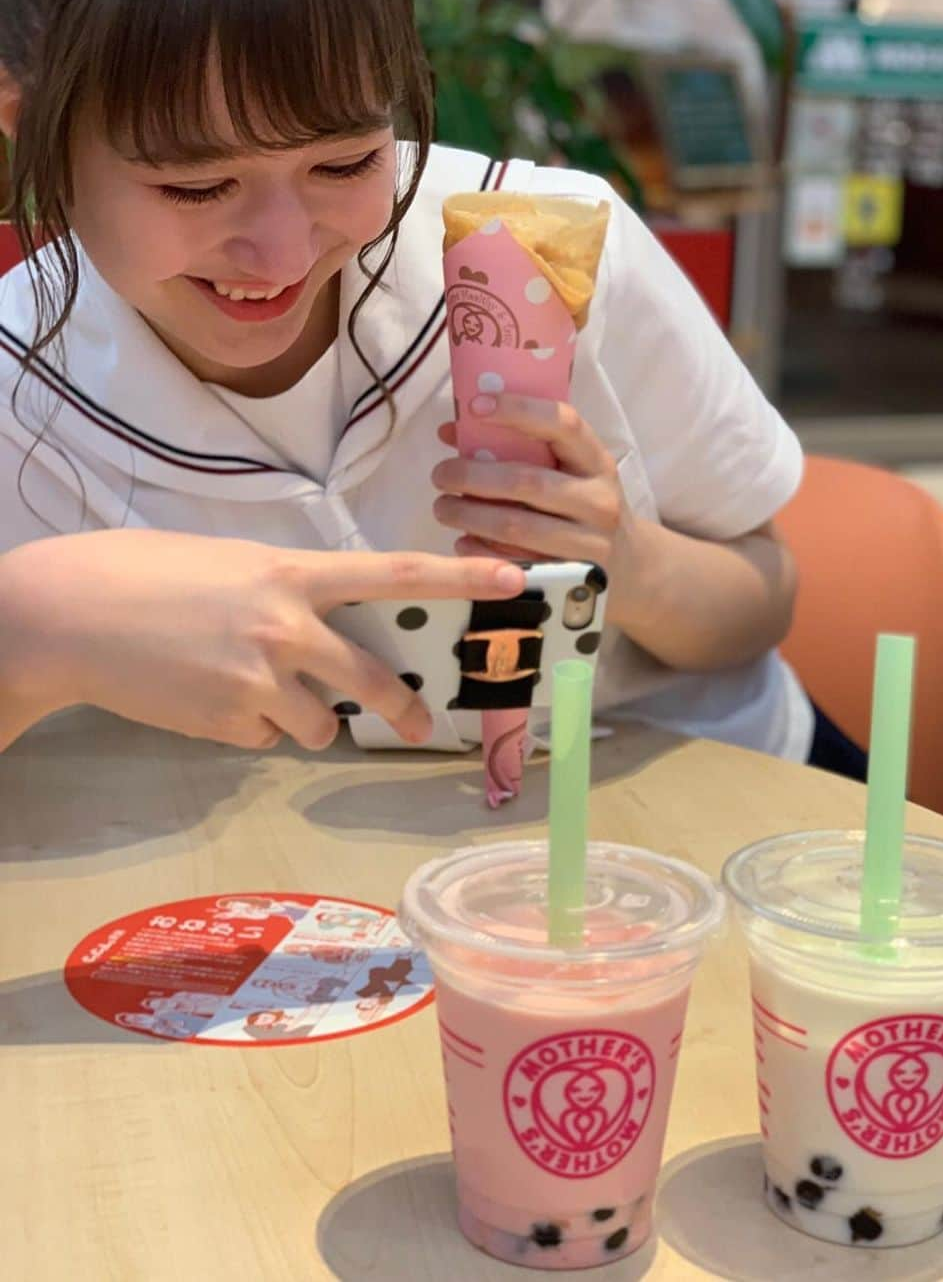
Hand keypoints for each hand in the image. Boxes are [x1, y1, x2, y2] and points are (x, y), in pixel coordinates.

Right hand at [0, 530, 524, 750]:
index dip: (460, 580)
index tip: (513, 579)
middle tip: (421, 722)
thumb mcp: (234, 563)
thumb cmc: (149, 574)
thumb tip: (326, 630)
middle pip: (371, 681)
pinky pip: (265, 736)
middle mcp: (288, 627)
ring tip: (247, 687)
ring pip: (319, 724)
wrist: (71, 616)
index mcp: (293, 573)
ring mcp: (261, 681)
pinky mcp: (231, 723)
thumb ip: (289, 592)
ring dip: (301, 717)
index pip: (394, 575)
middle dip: (403, 708)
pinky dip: (250, 727)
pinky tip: (207, 697)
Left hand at [432, 393, 639, 586]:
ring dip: (469, 516)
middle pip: (527, 481)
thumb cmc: (585, 506)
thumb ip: (520, 447)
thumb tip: (453, 430)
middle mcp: (597, 501)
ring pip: (516, 527)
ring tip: (443, 508)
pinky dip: (480, 552)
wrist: (631, 566)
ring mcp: (588, 544)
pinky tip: (463, 542)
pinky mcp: (570, 580)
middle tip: (441, 475)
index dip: (518, 411)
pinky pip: (514, 565)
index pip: (562, 424)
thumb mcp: (570, 471)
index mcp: (596, 462)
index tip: (475, 406)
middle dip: (473, 476)